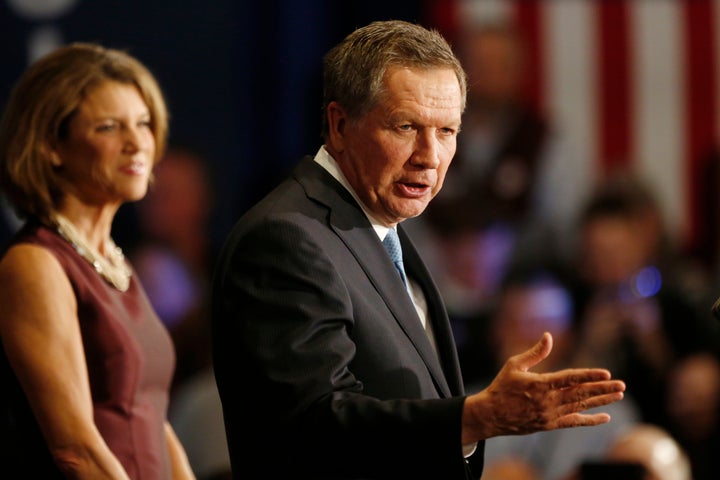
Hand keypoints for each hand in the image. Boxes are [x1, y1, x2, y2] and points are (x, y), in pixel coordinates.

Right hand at [461, 332, 625, 442]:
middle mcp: (547, 401)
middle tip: (622, 385)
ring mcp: (550, 415)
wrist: (491, 415)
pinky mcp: (549, 425)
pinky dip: (590, 420)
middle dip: (603, 389)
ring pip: (581, 407)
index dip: (589, 376)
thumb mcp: (514, 365)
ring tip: (618, 396)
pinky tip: (605, 417)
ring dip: (601, 401)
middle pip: (581, 394)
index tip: (606, 373)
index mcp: (539, 384)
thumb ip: (535, 353)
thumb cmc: (502, 386)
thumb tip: (549, 336)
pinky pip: (574, 422)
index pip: (570, 378)